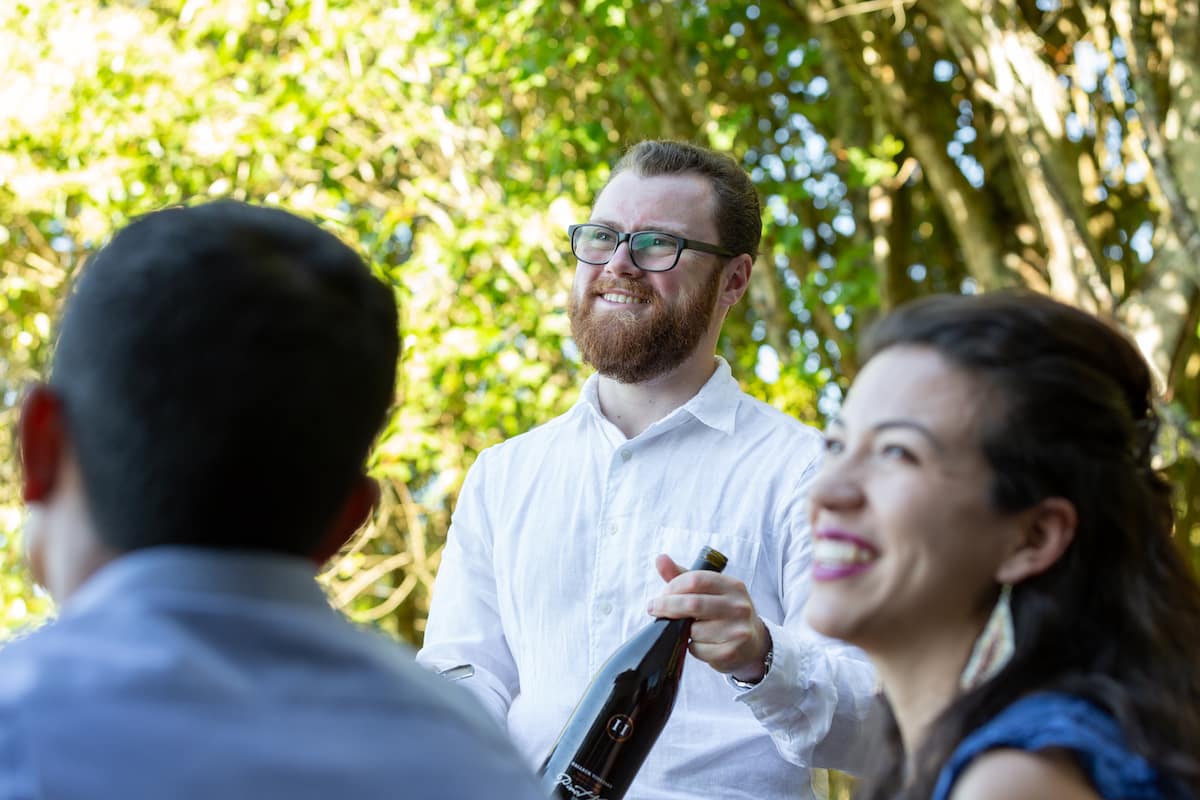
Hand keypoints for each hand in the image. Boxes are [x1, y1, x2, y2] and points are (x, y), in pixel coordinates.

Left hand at [646, 554, 770, 681]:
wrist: (753, 643)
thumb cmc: (723, 612)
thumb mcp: (708, 591)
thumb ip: (682, 576)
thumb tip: (660, 559)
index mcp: (733, 585)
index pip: (696, 580)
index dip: (673, 587)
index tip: (661, 595)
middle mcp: (739, 606)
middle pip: (693, 603)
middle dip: (667, 606)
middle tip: (653, 609)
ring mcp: (738, 630)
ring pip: (694, 629)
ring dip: (682, 631)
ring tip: (688, 629)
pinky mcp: (732, 652)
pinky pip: (698, 649)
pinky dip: (692, 647)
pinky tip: (701, 644)